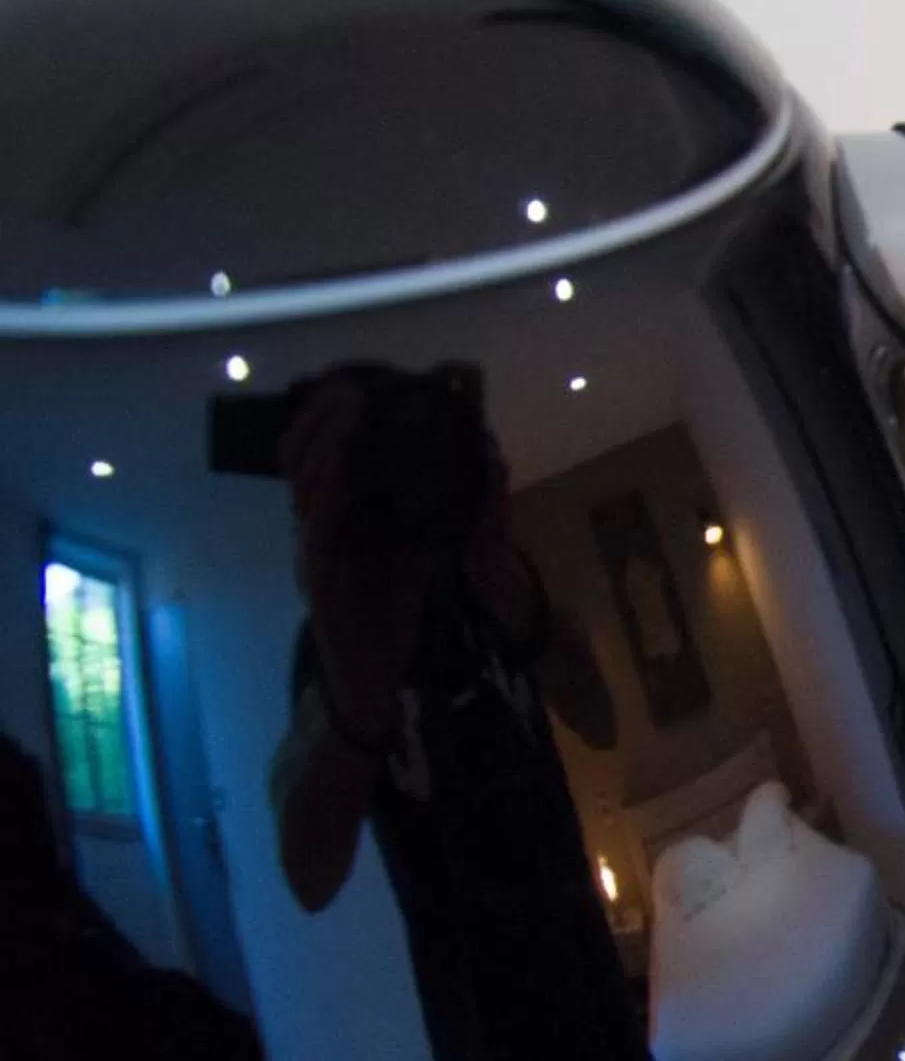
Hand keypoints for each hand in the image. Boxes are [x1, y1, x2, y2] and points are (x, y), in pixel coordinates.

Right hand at [284, 381, 423, 737]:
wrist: (373, 679)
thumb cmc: (388, 613)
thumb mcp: (410, 549)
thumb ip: (418, 510)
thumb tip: (446, 463)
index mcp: (335, 521)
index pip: (320, 457)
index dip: (330, 419)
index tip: (351, 381)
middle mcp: (316, 533)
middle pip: (303, 466)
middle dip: (322, 423)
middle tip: (345, 387)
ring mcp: (313, 559)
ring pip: (304, 496)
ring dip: (322, 453)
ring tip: (342, 416)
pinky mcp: (319, 590)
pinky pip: (316, 540)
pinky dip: (325, 507)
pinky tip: (338, 479)